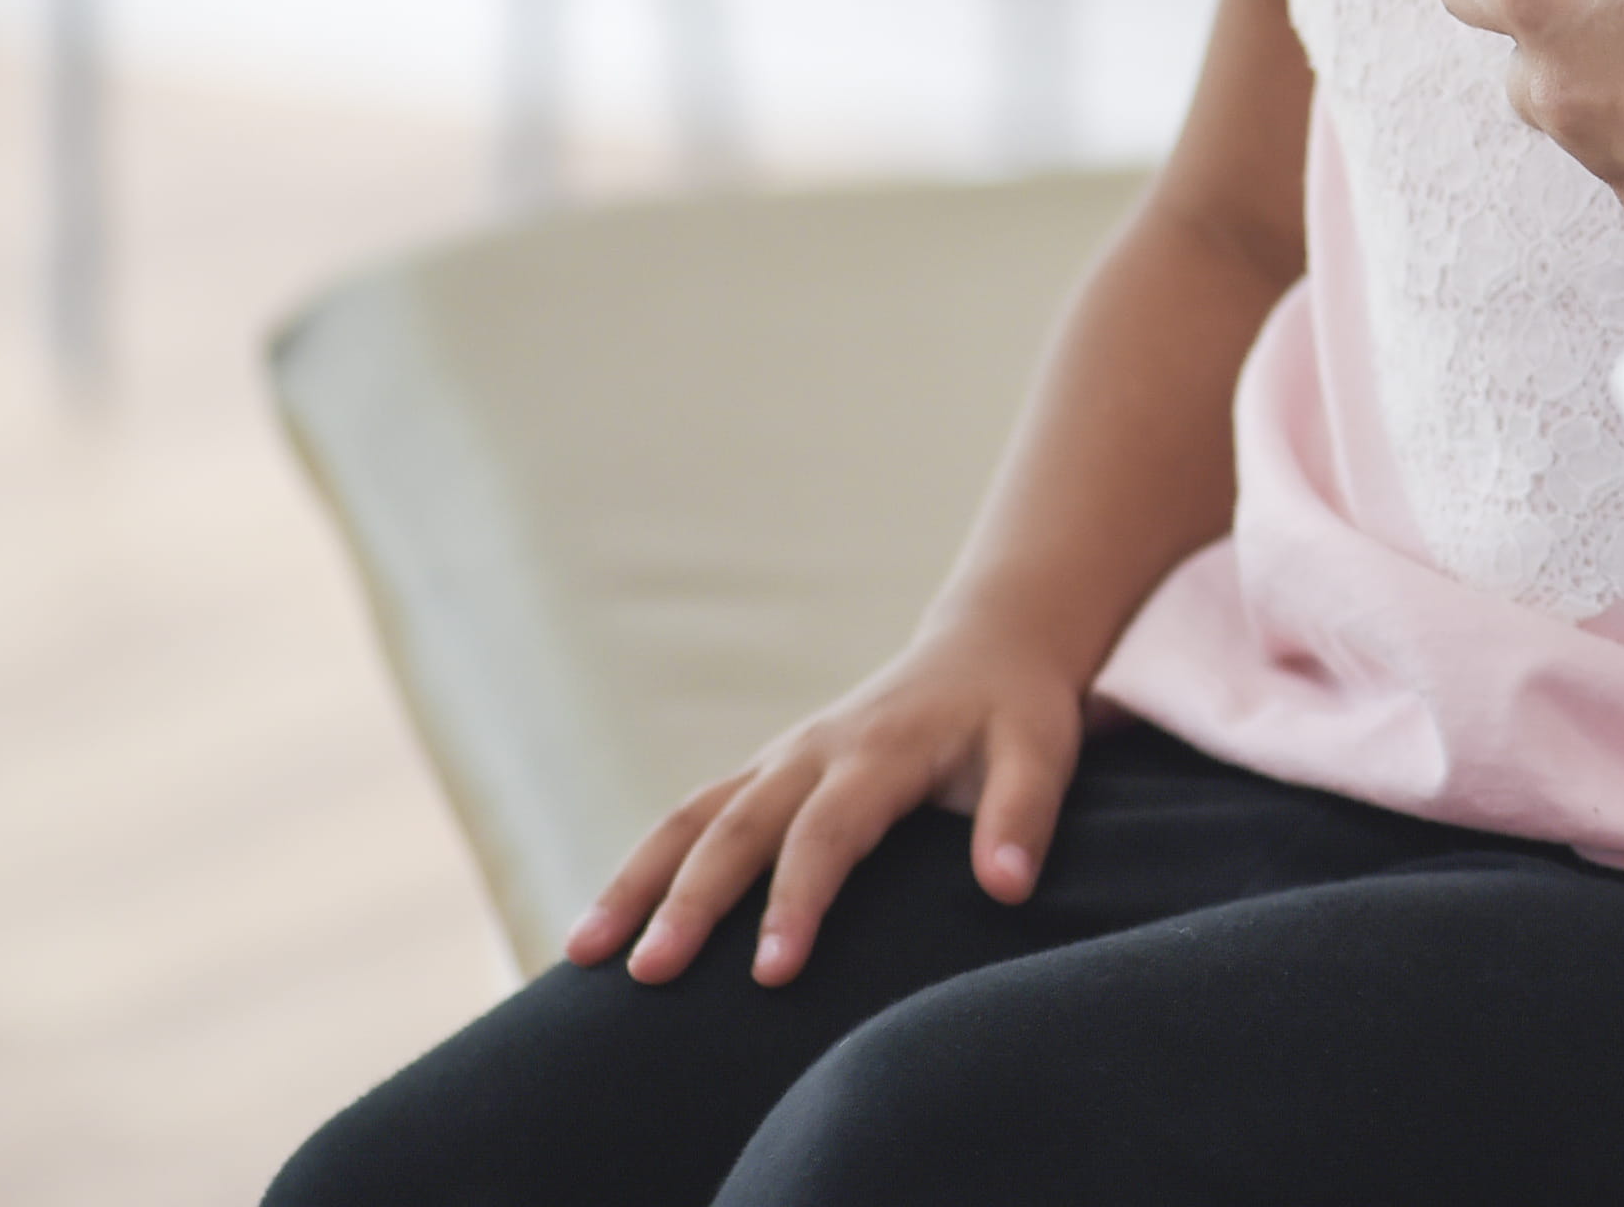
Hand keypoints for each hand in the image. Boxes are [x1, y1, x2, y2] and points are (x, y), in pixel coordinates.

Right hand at [560, 614, 1081, 987]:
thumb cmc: (1016, 711)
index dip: (798, 900)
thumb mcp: (1043, 750)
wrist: (987, 646)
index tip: (771, 973)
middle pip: (734, 827)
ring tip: (581, 955)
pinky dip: (641, 868)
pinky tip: (602, 927)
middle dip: (687, 903)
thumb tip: (1007, 887)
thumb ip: (1024, 815)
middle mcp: (812, 753)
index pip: (826, 833)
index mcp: (878, 751)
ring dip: (634, 882)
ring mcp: (778, 761)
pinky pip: (690, 818)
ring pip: (689, 818)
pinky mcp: (763, 774)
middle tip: (646, 976)